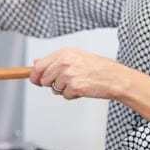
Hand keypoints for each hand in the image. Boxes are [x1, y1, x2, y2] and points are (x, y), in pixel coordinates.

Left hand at [30, 48, 149, 120]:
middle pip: (44, 79)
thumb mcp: (75, 57)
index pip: (39, 66)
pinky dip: (72, 95)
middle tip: (66, 82)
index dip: (35, 76)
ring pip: (54, 89)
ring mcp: (68, 75)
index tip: (35, 80)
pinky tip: (83, 88)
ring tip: (78, 83)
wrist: (114, 77)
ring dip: (63, 90)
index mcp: (64, 53)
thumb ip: (54, 60)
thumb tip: (35, 63)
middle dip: (52, 84)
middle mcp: (64, 62)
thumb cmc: (97, 67)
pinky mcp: (73, 87)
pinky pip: (64, 96)